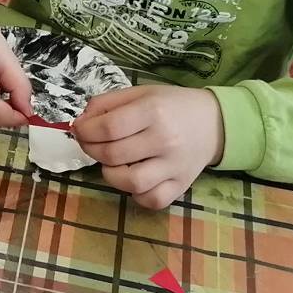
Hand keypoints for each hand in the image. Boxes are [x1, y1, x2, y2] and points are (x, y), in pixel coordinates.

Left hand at [72, 85, 224, 209]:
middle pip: (114, 154)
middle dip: (91, 149)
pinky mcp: (181, 186)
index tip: (79, 129)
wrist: (213, 123)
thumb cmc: (170, 105)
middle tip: (90, 143)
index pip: (109, 128)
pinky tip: (133, 178)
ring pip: (131, 182)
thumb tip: (80, 122)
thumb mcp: (139, 93)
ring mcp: (174, 167)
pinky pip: (151, 199)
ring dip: (110, 174)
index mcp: (153, 111)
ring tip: (112, 162)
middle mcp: (165, 140)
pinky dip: (136, 193)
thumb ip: (107, 104)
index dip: (85, 131)